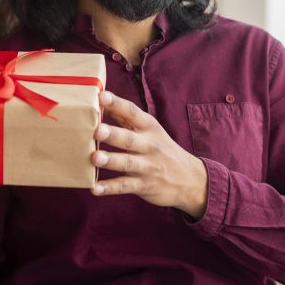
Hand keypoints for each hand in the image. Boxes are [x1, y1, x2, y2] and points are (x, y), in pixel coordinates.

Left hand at [91, 91, 208, 218]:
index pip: (132, 113)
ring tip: (94, 158)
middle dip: (113, 134)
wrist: (190, 179)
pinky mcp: (144, 185)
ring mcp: (148, 166)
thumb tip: (99, 100)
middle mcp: (149, 145)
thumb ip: (125, 117)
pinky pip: (125, 186)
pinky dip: (110, 188)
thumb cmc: (161, 149)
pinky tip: (95, 188)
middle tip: (97, 130)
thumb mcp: (150, 131)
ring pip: (127, 163)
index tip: (101, 96)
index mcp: (149, 127)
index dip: (117, 104)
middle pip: (129, 138)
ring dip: (111, 160)